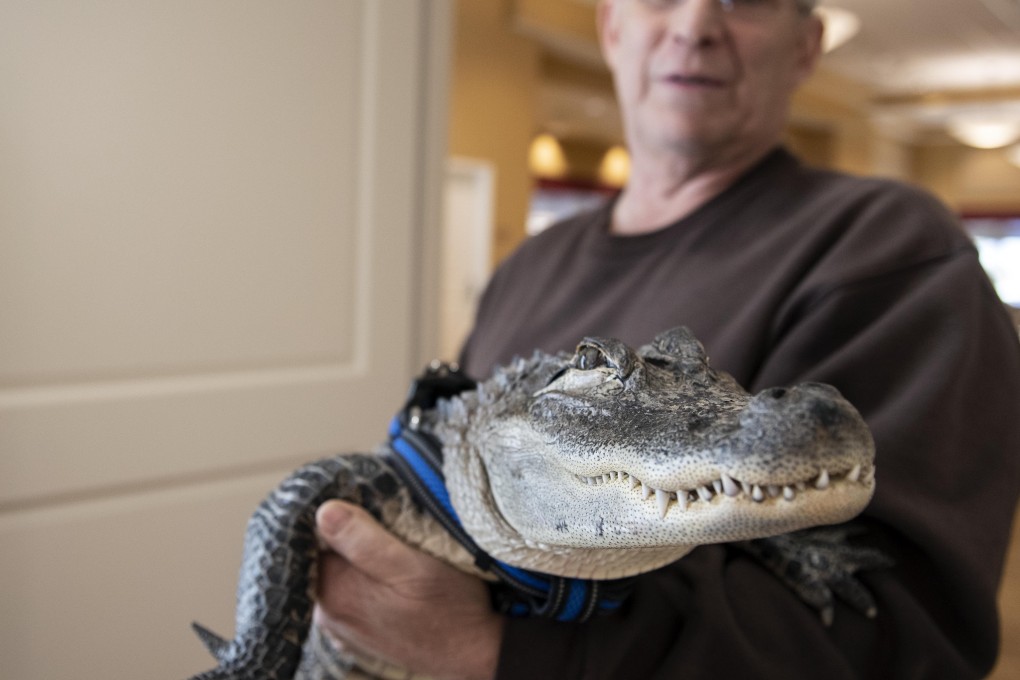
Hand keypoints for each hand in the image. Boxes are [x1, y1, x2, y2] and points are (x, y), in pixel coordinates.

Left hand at [314, 500, 502, 679]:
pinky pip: (352, 591)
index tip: (367, 506)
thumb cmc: (451, 608)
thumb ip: (364, 541)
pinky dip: (368, 577)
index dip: (339, 515)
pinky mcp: (360, 631)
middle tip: (388, 527)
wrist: (476, 652)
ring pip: (341, 572)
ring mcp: (343, 626)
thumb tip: (322, 511)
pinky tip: (395, 576)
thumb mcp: (415, 565)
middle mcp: (330, 613)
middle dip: (351, 535)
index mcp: (335, 592)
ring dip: (362, 556)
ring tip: (397, 551)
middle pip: (326, 555)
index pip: (314, 538)